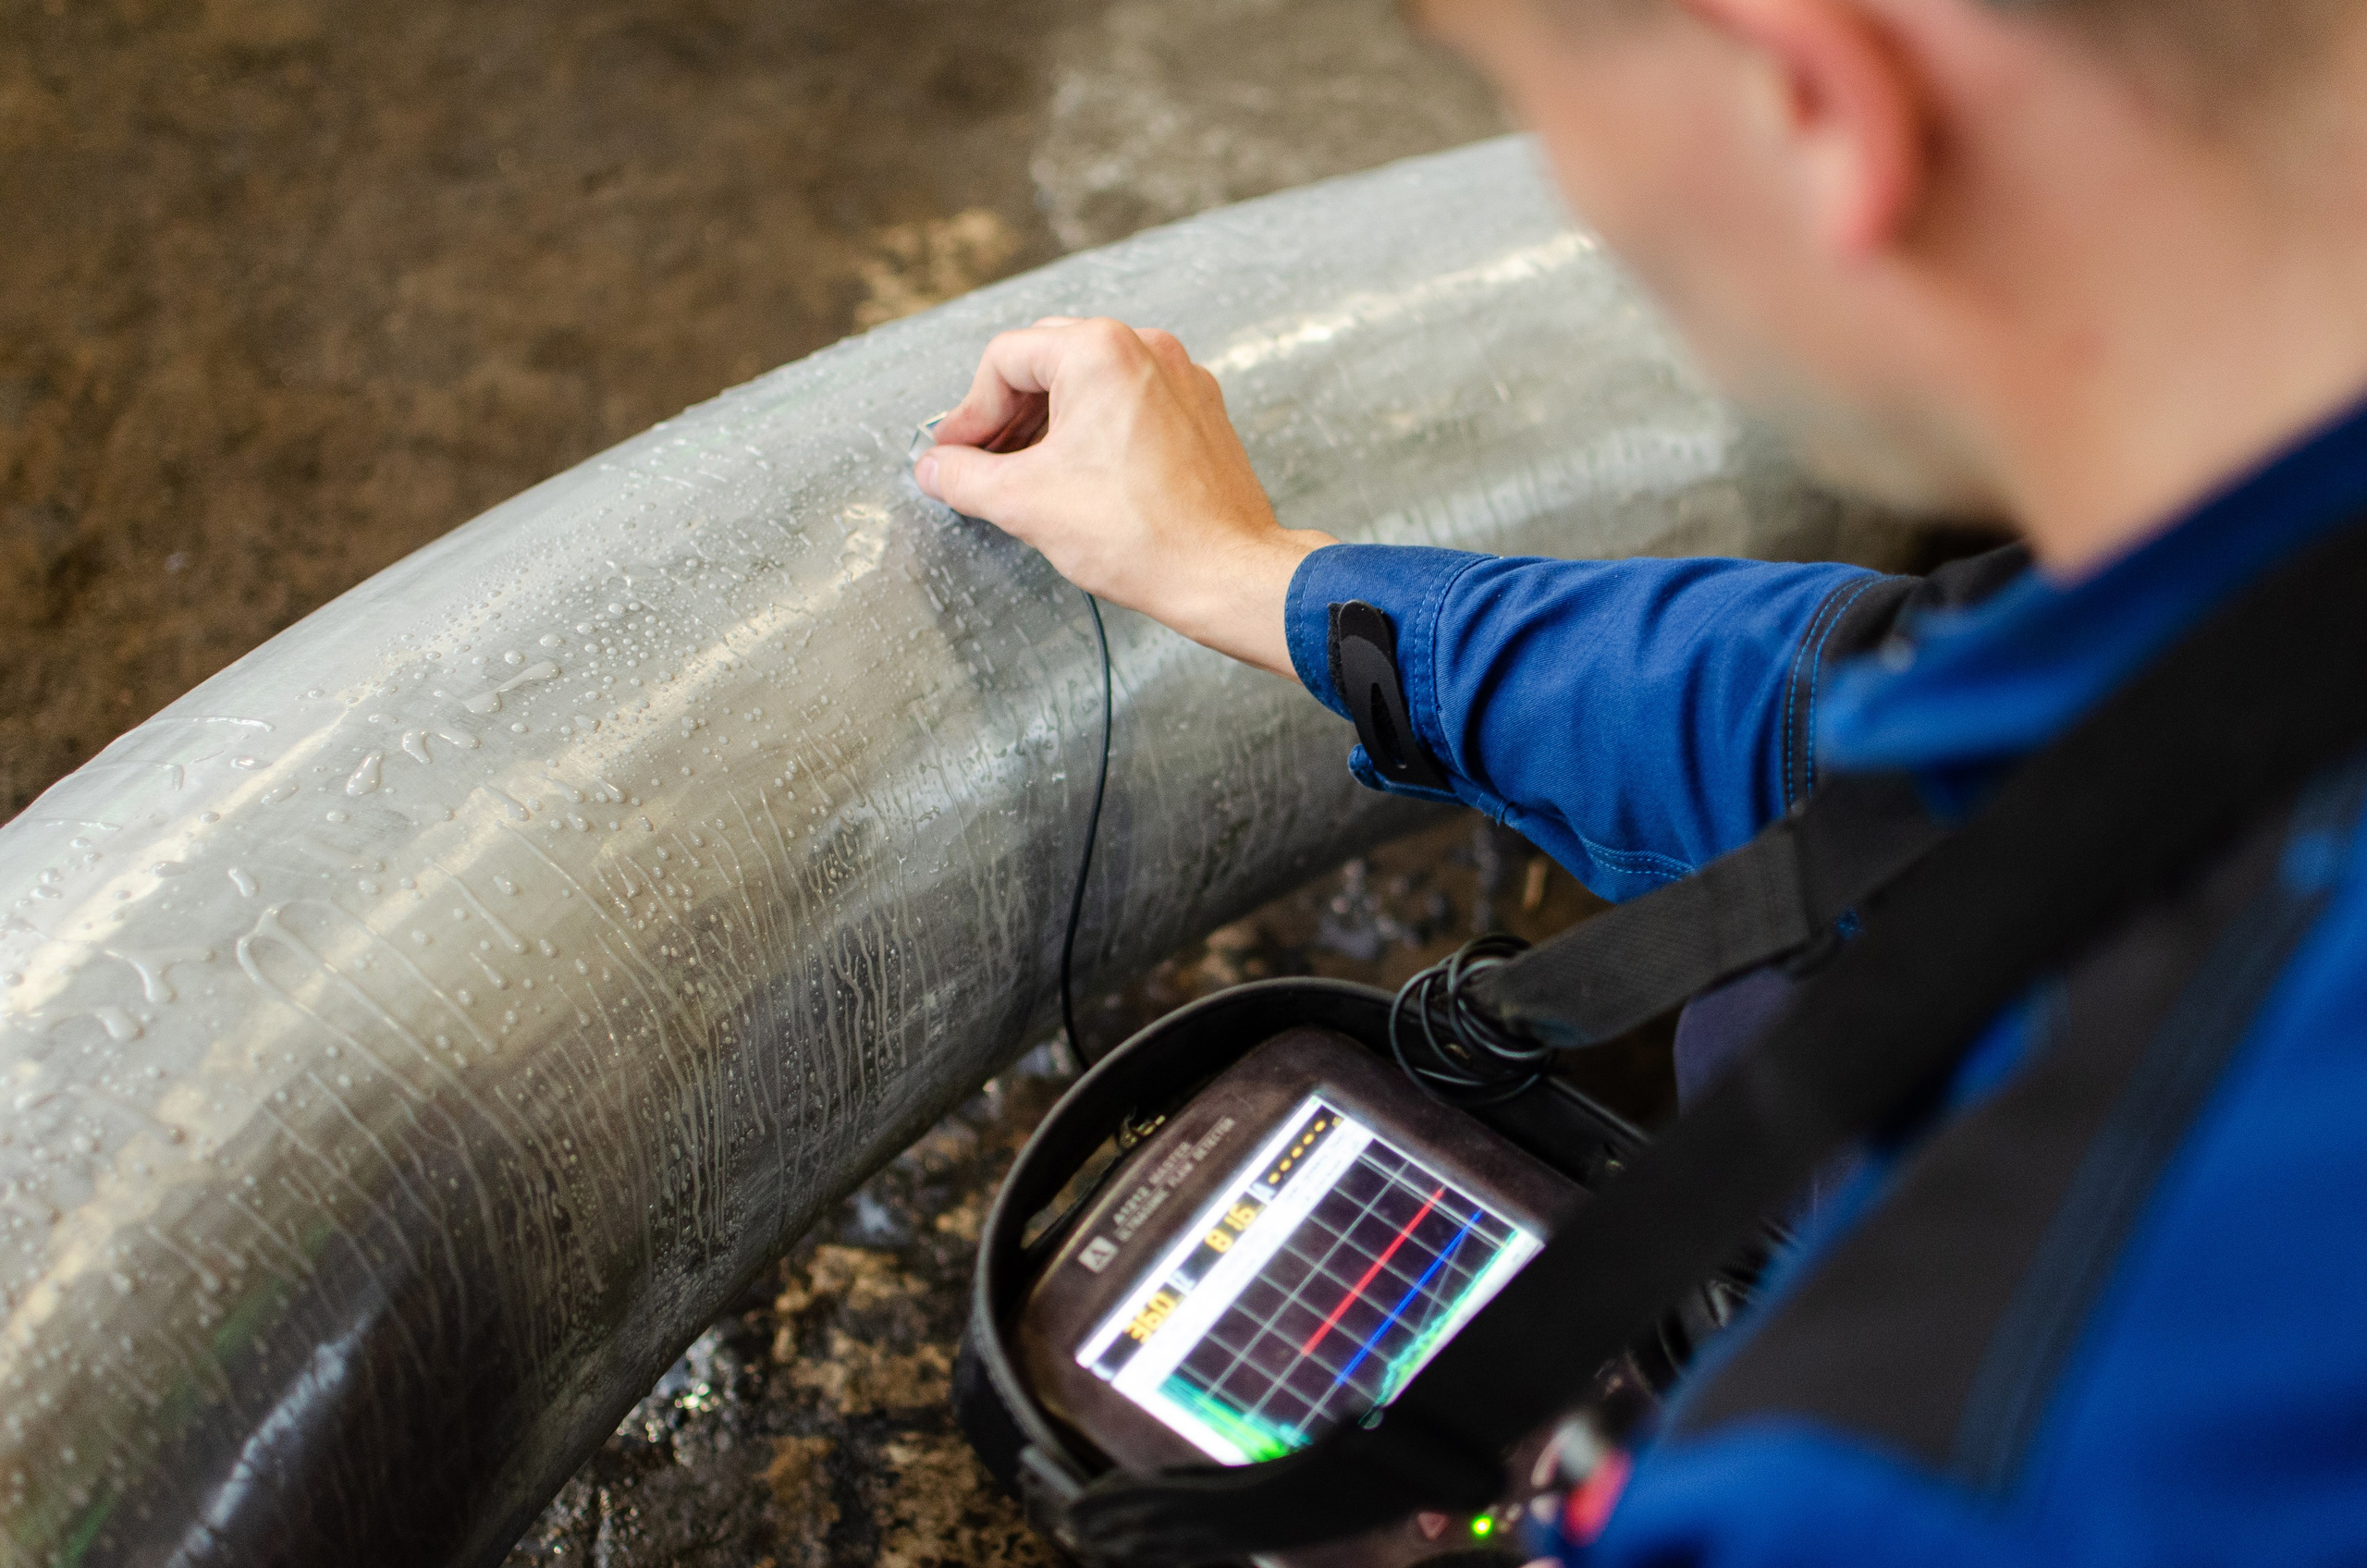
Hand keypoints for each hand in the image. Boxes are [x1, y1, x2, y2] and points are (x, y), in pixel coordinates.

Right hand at [914, 317, 1335, 676]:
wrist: (1224, 573)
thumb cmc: (1140, 534)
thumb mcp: (1025, 502)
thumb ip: (964, 476)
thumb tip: (935, 468)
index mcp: (1099, 350)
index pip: (1004, 360)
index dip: (969, 412)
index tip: (955, 454)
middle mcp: (1146, 348)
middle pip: (1047, 361)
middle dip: (1007, 413)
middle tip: (983, 461)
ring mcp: (1180, 378)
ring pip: (1091, 383)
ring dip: (1049, 423)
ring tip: (1027, 475)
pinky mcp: (1201, 413)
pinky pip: (1131, 405)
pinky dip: (1095, 432)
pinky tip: (1081, 479)